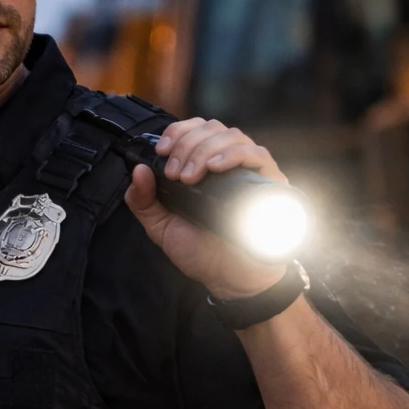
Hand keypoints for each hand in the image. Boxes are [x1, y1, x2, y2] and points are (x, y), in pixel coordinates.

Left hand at [124, 117, 290, 299]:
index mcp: (205, 167)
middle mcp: (229, 164)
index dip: (178, 131)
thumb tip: (137, 170)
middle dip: (187, 144)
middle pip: (212, 128)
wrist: (230, 281)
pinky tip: (215, 167)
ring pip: (233, 137)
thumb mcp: (162, 228)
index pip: (196, 129)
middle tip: (174, 174)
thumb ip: (144, 202)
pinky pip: (258, 156)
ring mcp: (251, 173)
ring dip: (205, 149)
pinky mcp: (270, 185)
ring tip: (189, 177)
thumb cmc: (201, 253)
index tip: (162, 150)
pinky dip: (235, 155)